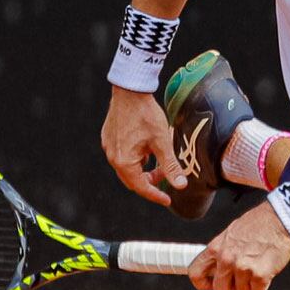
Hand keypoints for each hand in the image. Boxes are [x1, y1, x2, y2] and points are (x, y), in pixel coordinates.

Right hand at [101, 86, 185, 205]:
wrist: (130, 90)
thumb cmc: (145, 114)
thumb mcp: (162, 141)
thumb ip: (170, 165)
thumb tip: (180, 185)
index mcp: (124, 161)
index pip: (141, 187)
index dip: (155, 195)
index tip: (167, 199)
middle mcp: (112, 157)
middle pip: (131, 180)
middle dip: (149, 182)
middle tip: (165, 177)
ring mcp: (108, 147)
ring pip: (127, 168)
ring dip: (143, 169)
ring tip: (159, 161)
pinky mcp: (108, 138)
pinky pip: (122, 156)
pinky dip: (136, 159)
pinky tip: (147, 150)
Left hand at [190, 204, 289, 289]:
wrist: (280, 219)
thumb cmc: (258, 224)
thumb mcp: (231, 234)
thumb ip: (221, 252)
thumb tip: (217, 269)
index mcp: (216, 248)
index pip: (196, 273)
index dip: (203, 283)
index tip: (212, 283)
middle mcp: (226, 259)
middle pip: (220, 288)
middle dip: (232, 286)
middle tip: (243, 274)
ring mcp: (242, 268)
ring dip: (251, 282)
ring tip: (258, 263)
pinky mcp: (260, 275)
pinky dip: (264, 283)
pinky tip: (267, 267)